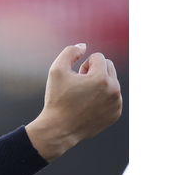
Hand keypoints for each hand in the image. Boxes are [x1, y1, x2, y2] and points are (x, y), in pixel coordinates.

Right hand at [26, 44, 121, 160]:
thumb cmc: (56, 99)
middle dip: (94, 71)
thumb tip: (83, 46)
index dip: (83, 65)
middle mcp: (114, 90)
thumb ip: (70, 52)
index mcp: (101, 78)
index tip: (75, 78)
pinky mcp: (116, 113)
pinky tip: (88, 106)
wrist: (59, 128)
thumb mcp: (56, 70)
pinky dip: (102, 98)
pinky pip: (113, 97)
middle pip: (109, 66)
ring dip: (99, 84)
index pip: (98, 57)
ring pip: (111, 82)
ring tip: (83, 97)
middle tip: (80, 85)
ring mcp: (117, 103)